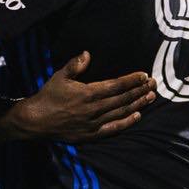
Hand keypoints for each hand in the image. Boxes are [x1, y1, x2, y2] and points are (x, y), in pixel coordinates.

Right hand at [8, 51, 155, 139]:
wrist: (35, 121)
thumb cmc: (48, 96)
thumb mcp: (59, 77)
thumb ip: (75, 65)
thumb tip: (87, 53)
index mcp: (88, 93)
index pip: (116, 85)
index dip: (131, 80)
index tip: (144, 75)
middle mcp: (94, 109)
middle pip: (122, 98)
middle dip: (139, 90)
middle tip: (153, 84)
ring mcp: (94, 123)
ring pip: (121, 112)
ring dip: (137, 104)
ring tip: (150, 97)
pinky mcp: (91, 135)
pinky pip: (113, 128)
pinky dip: (126, 122)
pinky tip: (137, 116)